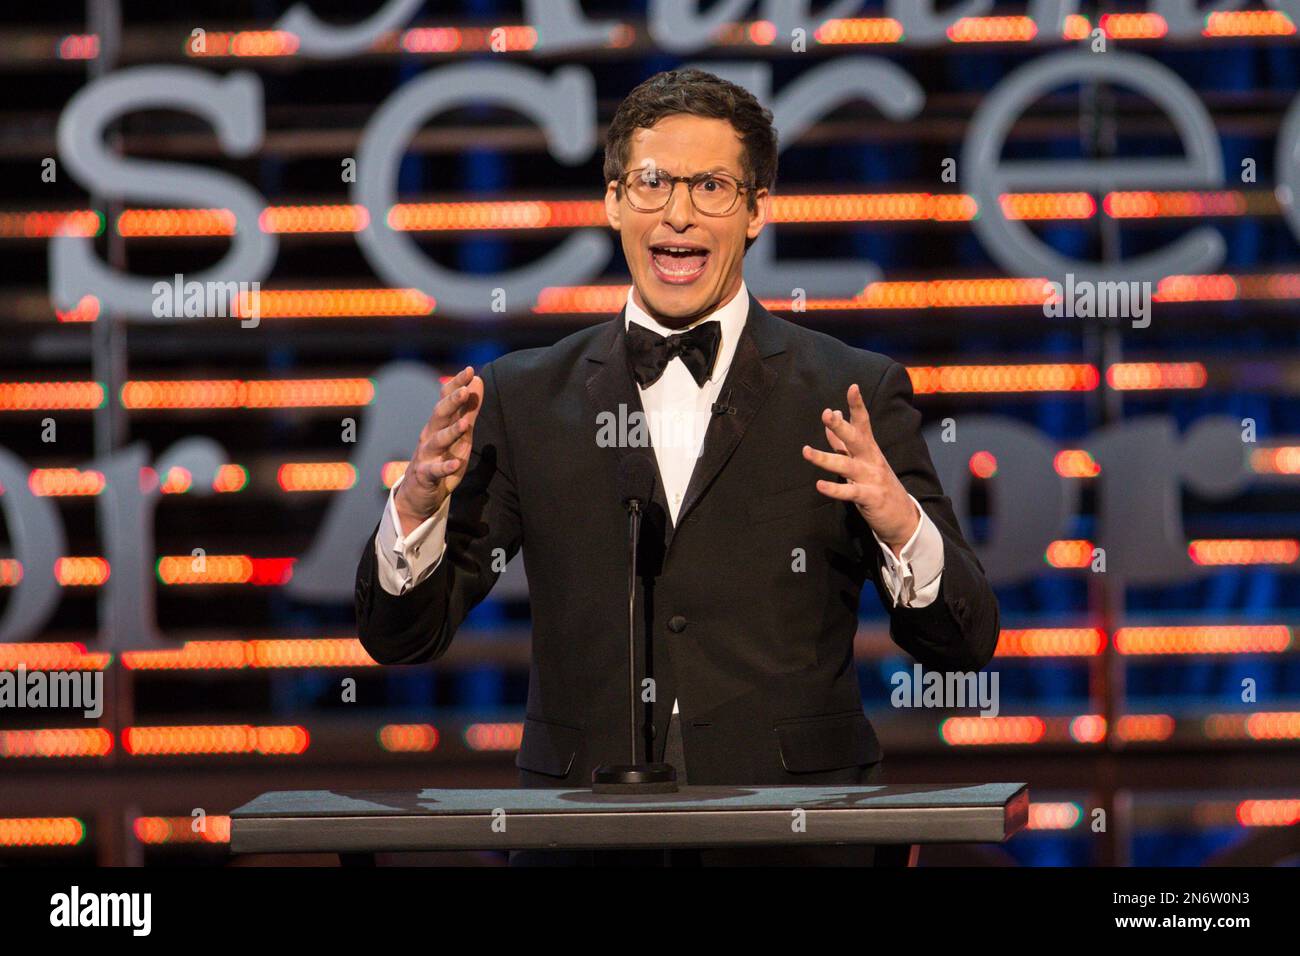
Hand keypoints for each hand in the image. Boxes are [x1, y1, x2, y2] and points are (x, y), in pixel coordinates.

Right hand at [394, 365, 482, 533]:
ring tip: (465, 424)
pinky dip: (445, 467)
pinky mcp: (425, 475)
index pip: (446, 399)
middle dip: (452, 402)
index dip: (456, 384)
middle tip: (465, 390)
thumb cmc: (442, 458)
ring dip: (451, 432)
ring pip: (437, 440)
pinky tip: (455, 464)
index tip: (470, 370)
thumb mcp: (460, 434)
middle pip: (439, 415)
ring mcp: (426, 455)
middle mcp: (430, 435)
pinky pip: (434, 470)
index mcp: (440, 424)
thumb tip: (478, 381)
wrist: (419, 493)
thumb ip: (470, 409)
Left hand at [801, 382, 918, 551]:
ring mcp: (871, 478)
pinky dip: (834, 489)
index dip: (857, 406)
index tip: (853, 387)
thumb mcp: (863, 460)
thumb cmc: (878, 485)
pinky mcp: (870, 498)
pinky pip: (850, 492)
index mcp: (870, 449)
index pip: (863, 423)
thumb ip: (843, 440)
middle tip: (827, 414)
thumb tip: (832, 413)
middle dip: (841, 426)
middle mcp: (871, 460)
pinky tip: (819, 485)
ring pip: (847, 465)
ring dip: (825, 458)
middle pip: (856, 439)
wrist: (903, 517)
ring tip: (806, 451)